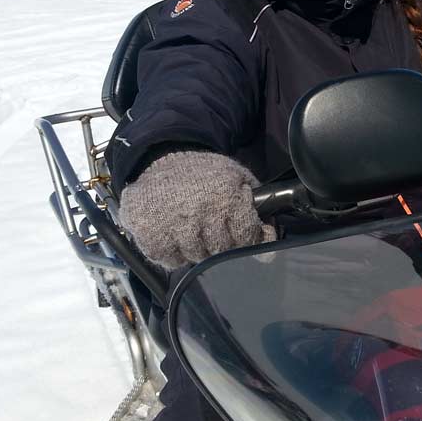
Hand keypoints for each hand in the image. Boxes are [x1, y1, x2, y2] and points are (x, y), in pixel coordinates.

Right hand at [118, 150, 277, 269]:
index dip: (246, 236)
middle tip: (212, 227)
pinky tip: (175, 236)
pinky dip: (176, 254)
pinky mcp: (151, 236)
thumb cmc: (204, 172)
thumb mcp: (237, 177)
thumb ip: (258, 206)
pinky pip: (172, 261)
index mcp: (227, 197)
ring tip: (192, 228)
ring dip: (198, 249)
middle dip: (222, 242)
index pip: (247, 236)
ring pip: (198, 257)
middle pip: (222, 249)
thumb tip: (270, 239)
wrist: (161, 159)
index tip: (239, 230)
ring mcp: (174, 226)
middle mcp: (201, 213)